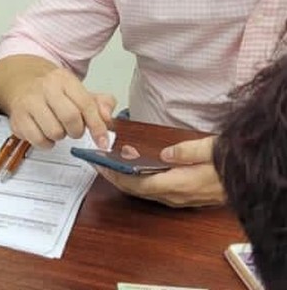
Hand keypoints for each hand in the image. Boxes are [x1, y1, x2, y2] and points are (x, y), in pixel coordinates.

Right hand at [5, 67, 114, 149]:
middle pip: (70, 118)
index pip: (86, 104)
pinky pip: (37, 140)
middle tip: (74, 130)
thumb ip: (101, 104)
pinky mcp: (17, 117)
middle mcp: (45, 88)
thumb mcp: (79, 91)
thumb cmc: (54, 92)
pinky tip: (45, 133)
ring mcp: (29, 102)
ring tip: (57, 128)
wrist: (22, 82)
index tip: (103, 142)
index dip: (98, 126)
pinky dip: (46, 143)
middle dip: (77, 131)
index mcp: (64, 79)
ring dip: (60, 136)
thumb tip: (107, 118)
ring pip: (54, 132)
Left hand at [94, 137, 224, 207]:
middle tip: (98, 162)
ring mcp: (178, 197)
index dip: (116, 176)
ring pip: (144, 190)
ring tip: (114, 158)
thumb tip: (163, 153)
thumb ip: (185, 152)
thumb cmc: (229, 162)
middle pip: (136, 190)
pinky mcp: (182, 194)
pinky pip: (154, 189)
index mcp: (178, 184)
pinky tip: (136, 164)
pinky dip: (140, 179)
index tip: (100, 165)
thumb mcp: (209, 149)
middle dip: (115, 176)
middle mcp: (175, 195)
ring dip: (127, 177)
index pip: (138, 184)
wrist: (248, 178)